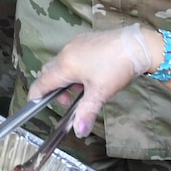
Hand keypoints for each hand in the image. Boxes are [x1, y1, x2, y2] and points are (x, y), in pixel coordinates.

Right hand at [28, 24, 159, 138]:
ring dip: (65, 79)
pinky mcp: (85, 39)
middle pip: (49, 72)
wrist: (137, 45)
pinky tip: (90, 75)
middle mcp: (66, 52)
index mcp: (66, 66)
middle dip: (53, 89)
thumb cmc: (116, 68)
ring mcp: (75, 44)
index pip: (42, 82)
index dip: (36, 95)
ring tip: (82, 89)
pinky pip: (71, 55)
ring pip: (60, 63)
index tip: (34, 104)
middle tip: (67, 101)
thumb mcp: (100, 93)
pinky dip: (73, 67)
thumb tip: (79, 131)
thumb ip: (86, 112)